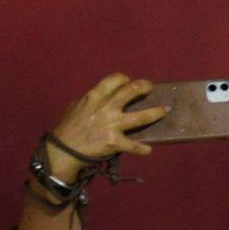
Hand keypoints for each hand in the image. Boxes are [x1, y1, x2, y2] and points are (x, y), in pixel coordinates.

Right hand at [48, 74, 166, 169]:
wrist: (62, 150)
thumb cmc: (67, 128)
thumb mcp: (75, 107)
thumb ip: (90, 99)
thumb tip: (102, 96)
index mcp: (94, 96)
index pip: (115, 80)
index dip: (125, 79)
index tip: (129, 82)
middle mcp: (106, 107)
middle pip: (131, 91)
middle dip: (144, 86)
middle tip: (151, 88)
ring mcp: (112, 125)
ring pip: (141, 117)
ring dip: (156, 113)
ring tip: (165, 110)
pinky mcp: (114, 142)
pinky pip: (133, 145)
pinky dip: (142, 148)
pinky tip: (148, 149)